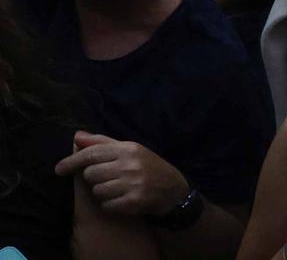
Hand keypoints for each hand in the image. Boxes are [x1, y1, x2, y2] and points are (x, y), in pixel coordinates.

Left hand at [55, 133, 188, 216]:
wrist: (174, 190)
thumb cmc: (148, 167)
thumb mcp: (130, 150)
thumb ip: (102, 142)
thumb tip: (77, 136)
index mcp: (128, 149)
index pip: (92, 153)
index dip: (72, 161)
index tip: (59, 169)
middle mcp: (130, 164)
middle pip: (90, 174)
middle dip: (94, 178)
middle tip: (109, 178)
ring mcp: (132, 183)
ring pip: (97, 191)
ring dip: (103, 193)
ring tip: (118, 189)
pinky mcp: (134, 201)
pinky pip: (106, 205)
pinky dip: (110, 205)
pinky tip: (122, 200)